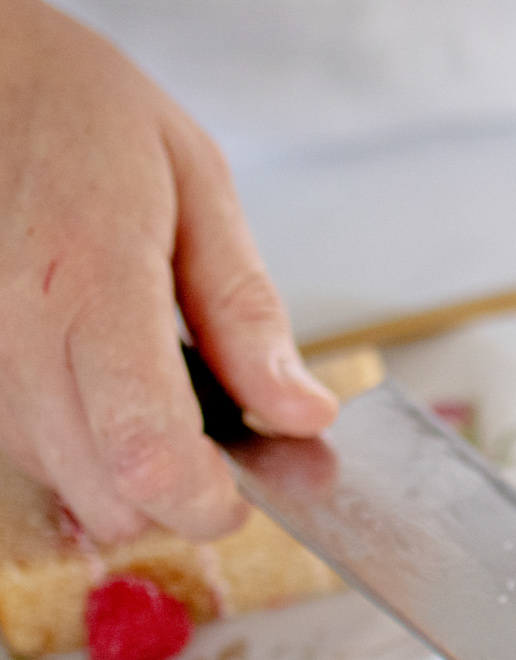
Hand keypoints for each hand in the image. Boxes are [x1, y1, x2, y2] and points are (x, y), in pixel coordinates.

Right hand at [0, 0, 334, 543]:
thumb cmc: (86, 118)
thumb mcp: (198, 188)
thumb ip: (249, 312)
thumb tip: (304, 414)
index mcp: (93, 281)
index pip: (146, 454)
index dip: (208, 502)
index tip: (246, 492)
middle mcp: (18, 330)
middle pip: (105, 493)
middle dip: (176, 495)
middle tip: (218, 445)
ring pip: (63, 481)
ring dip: (123, 468)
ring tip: (154, 385)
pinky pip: (25, 447)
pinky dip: (78, 441)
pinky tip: (102, 380)